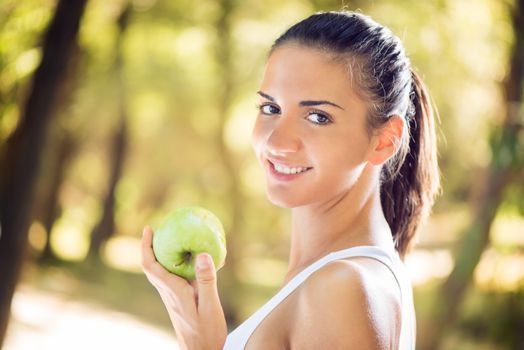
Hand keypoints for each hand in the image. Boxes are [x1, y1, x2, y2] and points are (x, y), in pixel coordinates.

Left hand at [141, 226, 226, 349]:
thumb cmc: (206, 333)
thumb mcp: (210, 305)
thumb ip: (206, 280)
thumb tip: (202, 253)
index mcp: (173, 292)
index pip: (151, 266)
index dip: (146, 246)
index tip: (149, 228)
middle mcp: (169, 293)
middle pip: (153, 266)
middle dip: (152, 245)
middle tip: (160, 228)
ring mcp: (173, 297)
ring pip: (162, 271)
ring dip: (164, 254)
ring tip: (177, 238)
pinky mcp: (180, 300)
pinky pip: (175, 277)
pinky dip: (179, 264)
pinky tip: (196, 260)